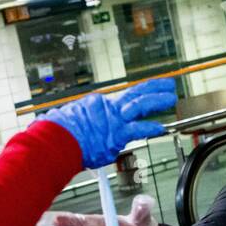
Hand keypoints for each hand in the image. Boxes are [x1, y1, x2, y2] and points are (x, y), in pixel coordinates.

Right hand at [42, 78, 176, 169]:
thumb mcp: (61, 121)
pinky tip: (162, 127)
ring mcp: (113, 120)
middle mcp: (106, 108)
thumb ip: (69, 122)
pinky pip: (139, 129)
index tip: (138, 99)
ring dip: (158, 100)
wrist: (54, 140)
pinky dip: (151, 128)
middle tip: (167, 84)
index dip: (129, 101)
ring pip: (140, 105)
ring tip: (171, 97)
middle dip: (152, 88)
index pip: (116, 103)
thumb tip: (57, 125)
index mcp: (94, 104)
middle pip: (134, 93)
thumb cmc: (54, 134)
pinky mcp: (117, 133)